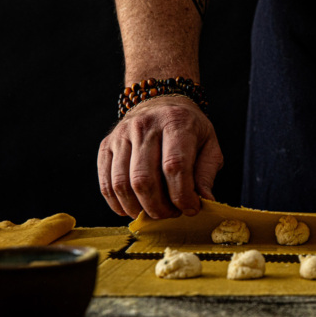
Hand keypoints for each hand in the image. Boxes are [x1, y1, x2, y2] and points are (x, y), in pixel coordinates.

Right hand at [98, 96, 223, 218]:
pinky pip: (106, 183)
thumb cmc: (189, 128)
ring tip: (155, 213)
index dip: (182, 195)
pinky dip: (118, 204)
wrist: (160, 102)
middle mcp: (145, 126)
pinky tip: (134, 209)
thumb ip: (207, 173)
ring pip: (122, 184)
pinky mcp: (106, 146)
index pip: (174, 166)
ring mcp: (121, 135)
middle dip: (159, 207)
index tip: (191, 209)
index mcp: (175, 122)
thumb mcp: (209, 144)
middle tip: (172, 214)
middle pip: (144, 179)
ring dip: (138, 209)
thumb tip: (206, 202)